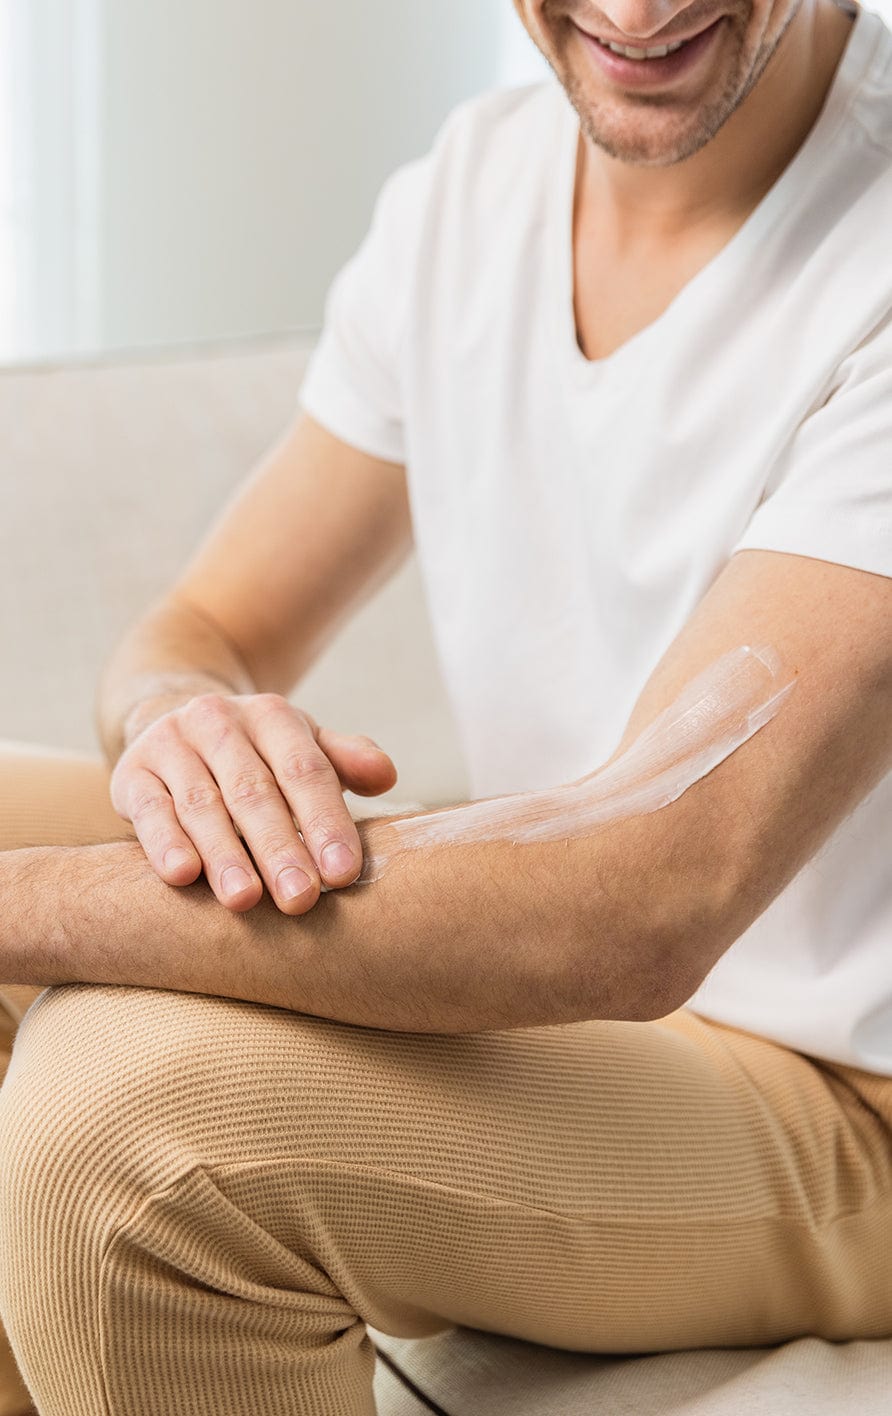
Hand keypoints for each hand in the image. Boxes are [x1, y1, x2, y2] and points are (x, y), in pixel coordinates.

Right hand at [109, 692, 397, 912]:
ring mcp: (171, 744)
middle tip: (300, 899)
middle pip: (255, 792)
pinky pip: (150, 809)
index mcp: (273, 717)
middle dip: (279, 848)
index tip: (342, 874)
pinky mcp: (131, 772)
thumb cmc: (257, 752)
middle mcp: (220, 723)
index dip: (325, 822)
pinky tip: (182, 876)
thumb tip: (387, 775)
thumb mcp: (301, 746)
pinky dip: (165, 842)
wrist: (172, 718)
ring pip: (202, 804)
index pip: (306, 771)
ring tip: (245, 900)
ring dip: (225, 854)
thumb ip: (344, 760)